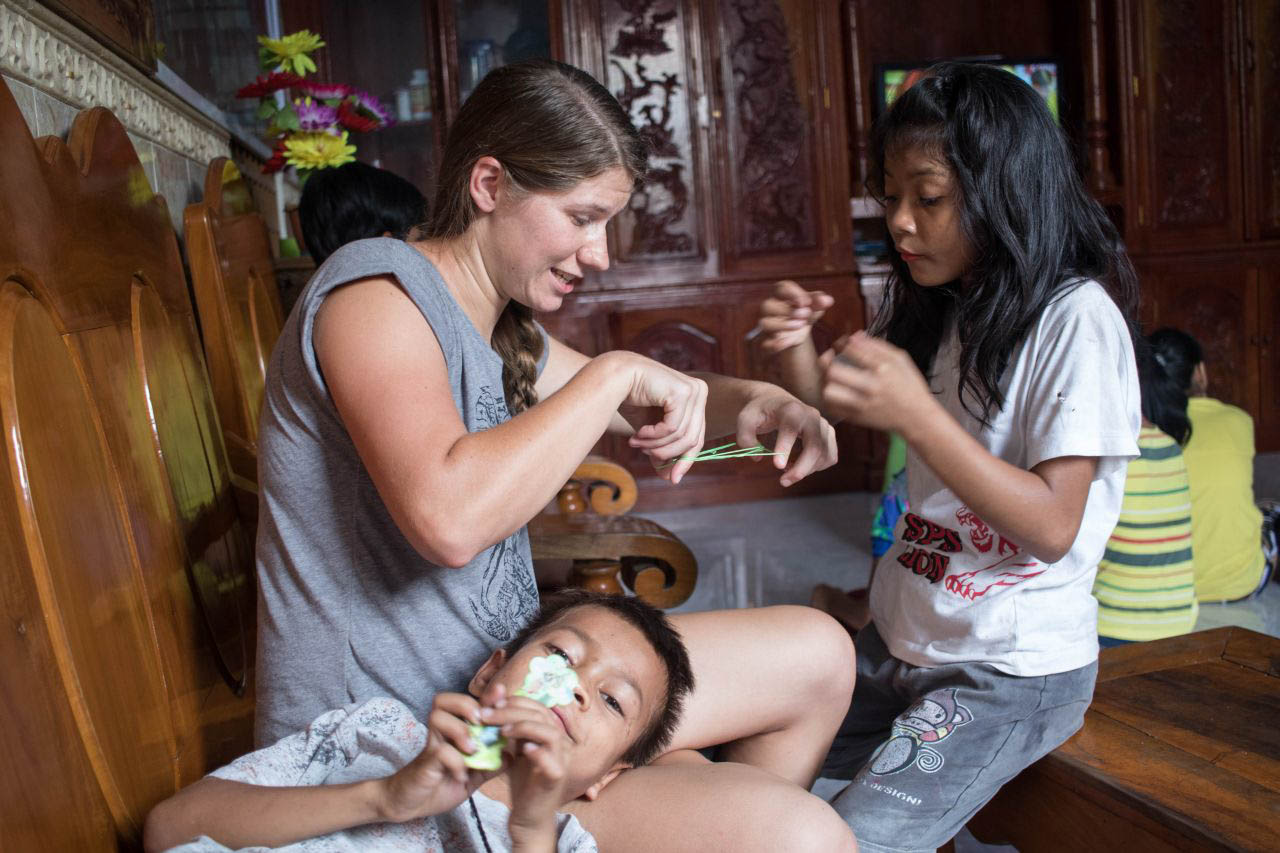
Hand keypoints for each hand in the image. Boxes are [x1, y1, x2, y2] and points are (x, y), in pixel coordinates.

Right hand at [377, 692, 496, 823]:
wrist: (411, 804)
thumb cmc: (442, 784)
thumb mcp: (473, 776)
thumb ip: (491, 764)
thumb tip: (512, 754)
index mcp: (453, 730)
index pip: (467, 703)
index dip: (484, 696)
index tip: (502, 696)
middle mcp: (440, 733)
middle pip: (443, 700)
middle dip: (467, 705)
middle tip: (481, 722)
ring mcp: (431, 745)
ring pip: (438, 718)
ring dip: (459, 730)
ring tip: (472, 750)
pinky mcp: (425, 763)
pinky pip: (440, 752)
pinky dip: (455, 761)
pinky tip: (462, 775)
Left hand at [494, 695, 573, 843]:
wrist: (529, 816)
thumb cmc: (523, 781)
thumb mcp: (514, 749)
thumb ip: (509, 728)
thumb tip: (494, 702)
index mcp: (551, 732)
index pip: (537, 706)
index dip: (514, 701)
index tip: (489, 704)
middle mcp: (560, 743)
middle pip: (541, 715)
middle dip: (511, 711)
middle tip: (486, 715)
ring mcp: (561, 760)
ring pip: (550, 733)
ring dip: (524, 727)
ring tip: (502, 731)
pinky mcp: (557, 778)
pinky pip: (552, 761)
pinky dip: (537, 752)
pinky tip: (521, 749)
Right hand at [610, 352, 707, 483]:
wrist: (613, 377)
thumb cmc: (631, 400)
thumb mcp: (651, 431)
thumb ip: (663, 450)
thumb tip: (671, 478)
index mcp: (696, 399)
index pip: (697, 437)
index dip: (685, 461)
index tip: (672, 479)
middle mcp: (699, 392)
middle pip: (692, 439)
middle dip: (667, 453)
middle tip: (643, 454)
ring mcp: (693, 390)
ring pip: (681, 436)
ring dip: (655, 445)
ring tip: (636, 442)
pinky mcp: (682, 392)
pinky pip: (672, 427)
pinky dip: (654, 435)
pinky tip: (639, 432)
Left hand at [737, 385, 837, 486]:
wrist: (776, 402)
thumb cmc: (760, 412)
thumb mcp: (745, 419)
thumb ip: (745, 437)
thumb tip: (758, 457)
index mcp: (791, 409)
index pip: (791, 429)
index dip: (785, 448)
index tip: (777, 466)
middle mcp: (812, 415)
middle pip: (814, 447)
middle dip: (801, 469)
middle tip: (783, 482)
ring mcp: (823, 425)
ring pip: (823, 455)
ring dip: (806, 470)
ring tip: (786, 471)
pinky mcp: (829, 435)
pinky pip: (829, 457)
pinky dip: (816, 467)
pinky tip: (799, 465)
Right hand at [756, 280, 834, 352]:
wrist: (796, 331)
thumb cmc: (803, 311)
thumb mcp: (813, 306)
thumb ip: (819, 302)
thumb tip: (828, 300)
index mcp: (780, 294)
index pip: (780, 288)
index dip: (792, 293)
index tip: (807, 302)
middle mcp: (769, 308)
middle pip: (767, 305)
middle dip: (787, 310)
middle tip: (806, 314)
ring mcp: (767, 325)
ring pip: (764, 324)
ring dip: (782, 325)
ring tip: (800, 325)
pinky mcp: (767, 341)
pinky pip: (765, 343)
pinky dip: (775, 344)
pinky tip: (789, 342)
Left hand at [818, 332, 937, 437]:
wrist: (917, 417)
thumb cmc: (909, 385)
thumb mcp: (900, 359)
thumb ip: (877, 345)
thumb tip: (855, 336)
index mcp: (882, 369)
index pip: (851, 350)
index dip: (841, 343)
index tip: (842, 344)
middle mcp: (870, 386)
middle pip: (834, 371)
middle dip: (829, 361)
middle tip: (831, 359)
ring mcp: (862, 404)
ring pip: (829, 391)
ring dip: (827, 382)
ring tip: (833, 377)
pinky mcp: (857, 417)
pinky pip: (832, 407)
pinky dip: (830, 398)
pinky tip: (837, 391)